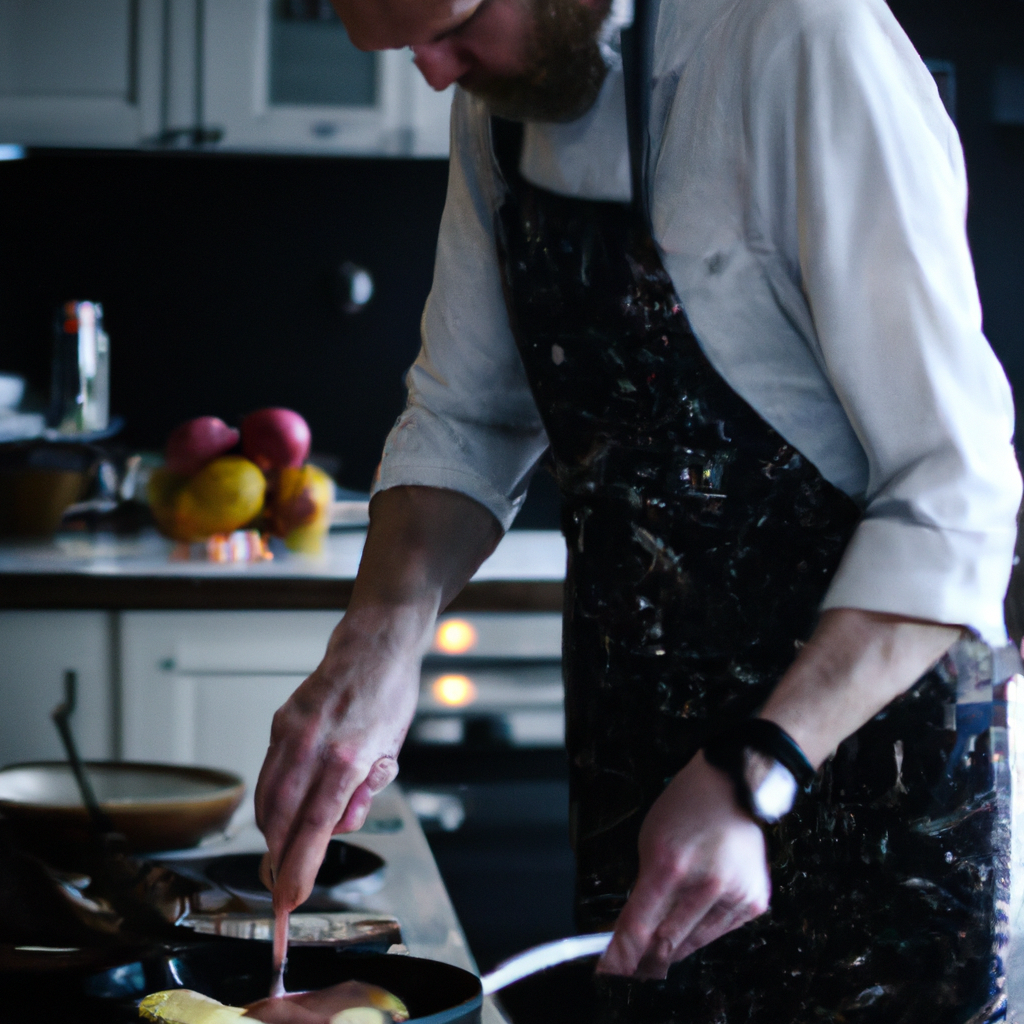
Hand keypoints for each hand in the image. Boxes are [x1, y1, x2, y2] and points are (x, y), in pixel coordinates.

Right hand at [254, 608, 421, 911]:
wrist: (373, 646)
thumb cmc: (389, 695)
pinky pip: (268, 773)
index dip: (299, 869)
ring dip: (272, 832)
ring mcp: (292, 732)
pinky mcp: (280, 722)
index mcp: (349, 757)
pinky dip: (272, 798)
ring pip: (267, 799)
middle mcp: (314, 746)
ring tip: (284, 849)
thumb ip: (365, 791)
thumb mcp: (392, 749)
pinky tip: (284, 808)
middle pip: (281, 820)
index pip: (316, 828)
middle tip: (282, 884)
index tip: (289, 899)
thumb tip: (339, 826)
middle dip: (279, 860)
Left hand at [597, 752, 769, 979]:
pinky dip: (700, 932)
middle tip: (630, 970)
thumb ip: (643, 889)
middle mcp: (705, 884)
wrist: (731, 787)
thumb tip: (632, 930)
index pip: (638, 926)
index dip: (620, 956)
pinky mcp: (754, 901)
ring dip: (671, 950)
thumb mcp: (649, 841)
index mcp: (669, 865)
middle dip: (643, 961)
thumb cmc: (684, 808)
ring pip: (693, 943)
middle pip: (666, 943)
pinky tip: (690, 923)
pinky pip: (719, 932)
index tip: (608, 972)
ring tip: (656, 953)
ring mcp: (734, 894)